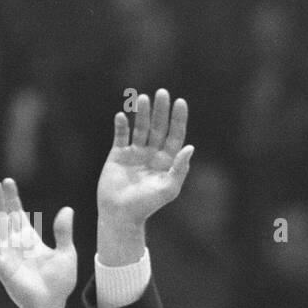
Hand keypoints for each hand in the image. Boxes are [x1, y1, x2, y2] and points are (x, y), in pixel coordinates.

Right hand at [0, 179, 75, 307]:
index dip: (12, 197)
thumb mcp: (67, 253)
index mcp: (29, 238)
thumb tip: (67, 209)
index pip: (17, 212)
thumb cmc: (59, 281)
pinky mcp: (2, 268)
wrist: (53, 304)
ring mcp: (6, 255)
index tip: (8, 181)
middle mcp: (14, 243)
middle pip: (2, 217)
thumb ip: (64, 232)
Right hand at [97, 88, 193, 227]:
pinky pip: (121, 136)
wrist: (121, 214)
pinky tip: (123, 116)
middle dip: (161, 111)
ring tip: (143, 98)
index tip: (180, 102)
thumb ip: (179, 169)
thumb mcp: (168, 188)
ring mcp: (135, 153)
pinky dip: (121, 126)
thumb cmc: (147, 205)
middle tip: (162, 92)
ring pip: (140, 128)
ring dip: (142, 113)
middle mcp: (152, 154)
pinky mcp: (118, 155)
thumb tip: (190, 148)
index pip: (175, 135)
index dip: (178, 119)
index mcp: (167, 161)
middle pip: (158, 127)